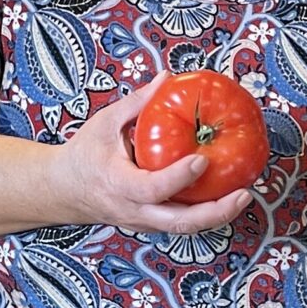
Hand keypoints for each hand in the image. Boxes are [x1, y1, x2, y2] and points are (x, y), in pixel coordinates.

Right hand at [55, 79, 253, 235]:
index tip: (202, 159)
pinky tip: (226, 196)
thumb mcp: (104, 123)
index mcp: (118, 184)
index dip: (179, 177)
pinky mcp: (151, 224)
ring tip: (244, 196)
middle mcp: (132, 210)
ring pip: (184, 229)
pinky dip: (206, 214)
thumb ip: (137, 102)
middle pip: (179, 223)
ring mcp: (143, 222)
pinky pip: (181, 224)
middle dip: (215, 213)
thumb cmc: (84, 155)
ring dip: (217, 216)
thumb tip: (167, 78)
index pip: (152, 188)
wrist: (63, 190)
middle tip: (243, 194)